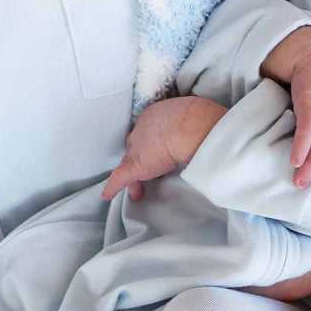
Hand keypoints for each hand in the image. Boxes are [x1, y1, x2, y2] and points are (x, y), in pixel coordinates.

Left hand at [102, 97, 226, 201]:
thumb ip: (191, 127)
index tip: (157, 152)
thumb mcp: (193, 117)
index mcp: (156, 115)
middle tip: (146, 171)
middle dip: (139, 157)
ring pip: (130, 162)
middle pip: (136, 146)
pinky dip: (114, 186)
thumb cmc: (198, 119)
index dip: (151, 144)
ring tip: (136, 191)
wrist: (191, 126)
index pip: (148, 132)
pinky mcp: (136, 166)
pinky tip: (108, 195)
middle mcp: (142, 129)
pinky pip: (120, 178)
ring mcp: (138, 148)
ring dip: (132, 177)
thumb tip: (202, 134)